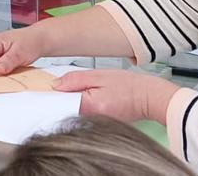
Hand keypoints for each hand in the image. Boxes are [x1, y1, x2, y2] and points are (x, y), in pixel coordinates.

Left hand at [52, 69, 179, 123]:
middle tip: (69, 85)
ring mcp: (94, 122)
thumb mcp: (99, 75)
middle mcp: (90, 118)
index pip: (59, 103)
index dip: (52, 94)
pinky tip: (90, 96)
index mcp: (88, 106)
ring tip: (84, 89)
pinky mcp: (99, 122)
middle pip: (65, 108)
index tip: (47, 86)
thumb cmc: (129, 86)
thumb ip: (74, 79)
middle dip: (62, 96)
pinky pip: (83, 113)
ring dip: (72, 100)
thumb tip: (54, 85)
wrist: (150, 97)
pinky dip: (82, 104)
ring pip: (73, 110)